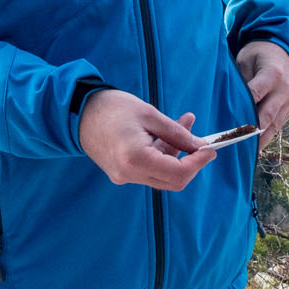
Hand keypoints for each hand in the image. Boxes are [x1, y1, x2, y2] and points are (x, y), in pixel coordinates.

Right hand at [77, 89, 214, 189]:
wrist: (78, 111)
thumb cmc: (112, 107)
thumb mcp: (149, 114)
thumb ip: (176, 133)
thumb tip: (199, 146)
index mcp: (136, 159)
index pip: (178, 174)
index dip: (198, 163)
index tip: (210, 148)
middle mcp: (129, 174)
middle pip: (172, 180)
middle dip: (191, 161)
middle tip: (200, 139)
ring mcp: (123, 176)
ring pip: (161, 174)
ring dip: (177, 154)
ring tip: (184, 123)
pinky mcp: (120, 172)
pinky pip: (149, 169)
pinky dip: (162, 155)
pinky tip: (167, 134)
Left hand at [234, 40, 288, 148]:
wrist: (282, 52)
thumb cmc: (258, 55)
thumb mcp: (245, 60)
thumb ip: (240, 81)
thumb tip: (228, 102)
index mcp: (272, 75)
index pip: (256, 94)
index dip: (243, 110)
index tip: (229, 124)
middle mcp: (284, 91)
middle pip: (266, 115)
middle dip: (251, 132)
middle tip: (234, 145)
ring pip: (273, 126)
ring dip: (258, 140)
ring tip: (242, 153)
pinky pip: (276, 127)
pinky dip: (265, 137)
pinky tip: (252, 147)